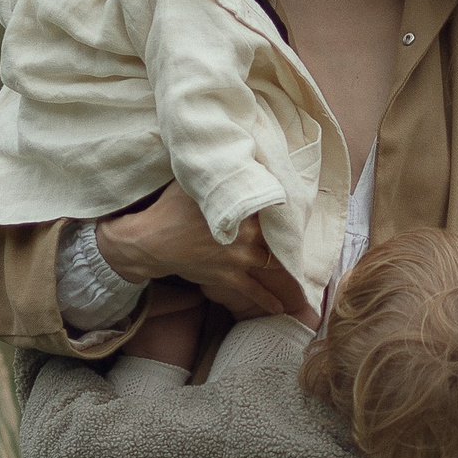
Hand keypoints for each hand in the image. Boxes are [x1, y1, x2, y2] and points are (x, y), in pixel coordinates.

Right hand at [96, 188, 311, 322]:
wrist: (149, 241)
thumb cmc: (169, 208)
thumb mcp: (193, 182)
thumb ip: (216, 172)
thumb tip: (224, 149)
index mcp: (241, 208)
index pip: (273, 204)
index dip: (287, 205)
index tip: (302, 204)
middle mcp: (246, 234)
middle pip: (279, 236)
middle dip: (292, 237)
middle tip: (309, 239)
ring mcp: (239, 258)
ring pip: (273, 263)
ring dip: (287, 268)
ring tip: (303, 272)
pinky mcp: (229, 278)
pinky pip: (254, 291)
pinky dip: (269, 300)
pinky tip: (283, 308)